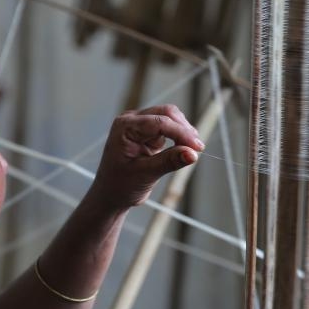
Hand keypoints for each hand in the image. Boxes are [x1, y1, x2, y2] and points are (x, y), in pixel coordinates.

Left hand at [88, 104, 204, 210]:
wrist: (110, 195)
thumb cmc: (120, 185)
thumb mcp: (146, 174)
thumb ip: (169, 161)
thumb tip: (192, 153)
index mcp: (125, 127)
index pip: (159, 122)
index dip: (181, 133)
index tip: (198, 147)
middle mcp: (131, 121)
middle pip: (166, 113)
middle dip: (183, 129)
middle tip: (198, 149)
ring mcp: (139, 125)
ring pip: (169, 118)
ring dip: (182, 132)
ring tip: (191, 150)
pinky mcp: (147, 133)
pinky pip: (168, 128)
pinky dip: (178, 136)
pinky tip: (182, 149)